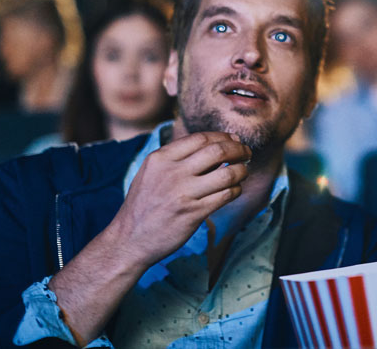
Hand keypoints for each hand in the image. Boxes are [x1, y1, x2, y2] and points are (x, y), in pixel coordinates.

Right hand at [107, 131, 250, 269]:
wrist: (129, 240)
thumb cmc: (144, 205)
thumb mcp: (152, 172)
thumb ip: (177, 157)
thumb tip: (215, 144)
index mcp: (161, 158)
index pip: (200, 138)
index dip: (223, 137)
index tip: (234, 140)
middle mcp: (172, 173)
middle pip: (217, 151)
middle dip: (238, 149)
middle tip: (246, 153)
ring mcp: (183, 194)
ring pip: (227, 174)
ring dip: (241, 170)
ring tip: (243, 171)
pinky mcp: (193, 213)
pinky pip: (226, 195)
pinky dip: (236, 190)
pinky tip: (235, 190)